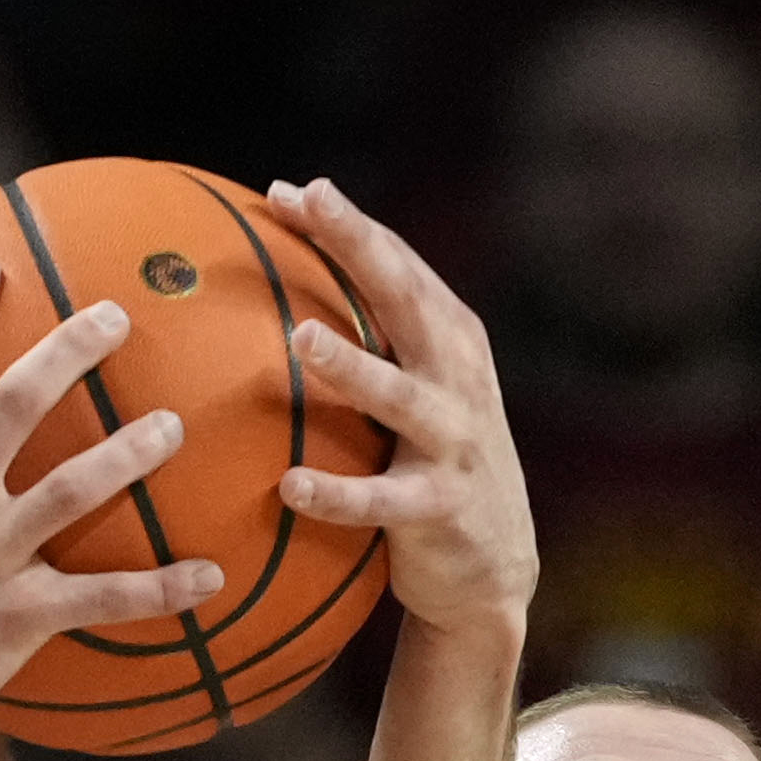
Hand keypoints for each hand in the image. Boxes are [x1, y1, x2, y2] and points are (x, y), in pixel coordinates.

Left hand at [261, 177, 537, 639]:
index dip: (348, 226)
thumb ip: (366, 345)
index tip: (289, 192)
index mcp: (450, 341)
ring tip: (301, 338)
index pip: (398, 267)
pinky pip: (382, 500)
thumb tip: (266, 297)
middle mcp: (459, 380)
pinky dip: (339, 494)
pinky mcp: (442, 508)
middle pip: (408, 300)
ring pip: (401, 397)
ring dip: (353, 366)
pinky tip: (290, 485)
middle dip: (361, 247)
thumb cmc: (430, 465)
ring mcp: (456, 442)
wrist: (494, 568)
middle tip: (313, 206)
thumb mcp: (414, 394)